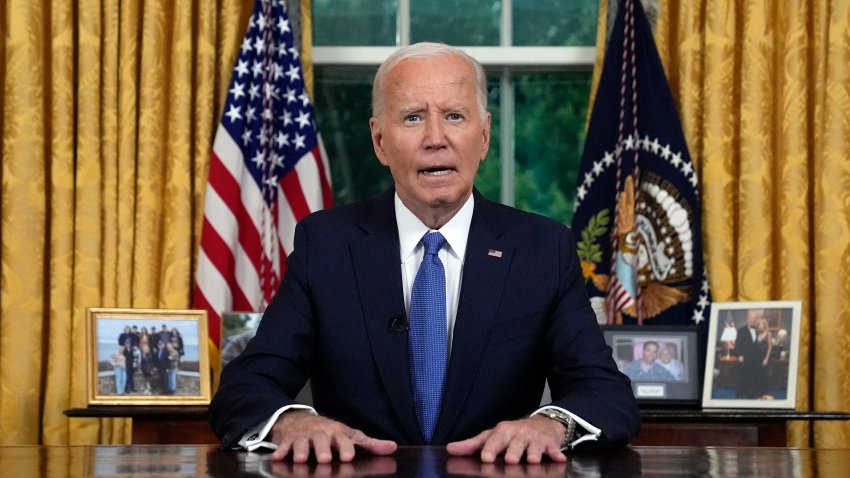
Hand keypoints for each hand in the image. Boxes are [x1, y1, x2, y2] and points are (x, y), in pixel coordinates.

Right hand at [270, 410, 397, 462]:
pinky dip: (281, 450)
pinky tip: (278, 457)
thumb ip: (370, 444)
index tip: (347, 456)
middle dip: (322, 449)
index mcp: (337, 433)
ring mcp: (304, 436)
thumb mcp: (350, 436)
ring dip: (301, 450)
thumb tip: (392, 448)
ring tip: (300, 460)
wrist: (301, 420)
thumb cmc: (330, 432)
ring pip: (302, 442)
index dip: (345, 447)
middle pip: (321, 440)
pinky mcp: (289, 440)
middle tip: (324, 459)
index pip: (343, 439)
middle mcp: (321, 433)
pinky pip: (284, 445)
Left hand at [445, 415, 566, 463]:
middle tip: (510, 460)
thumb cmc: (513, 433)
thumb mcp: (493, 436)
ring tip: (533, 461)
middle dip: (513, 452)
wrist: (543, 423)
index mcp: (503, 432)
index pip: (495, 440)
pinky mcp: (550, 444)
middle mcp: (519, 434)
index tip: (486, 458)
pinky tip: (559, 459)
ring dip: (534, 453)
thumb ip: (472, 444)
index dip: (490, 449)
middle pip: (515, 444)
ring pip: (534, 447)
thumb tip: (451, 449)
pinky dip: (556, 454)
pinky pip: (554, 449)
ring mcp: (535, 439)